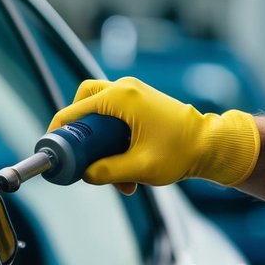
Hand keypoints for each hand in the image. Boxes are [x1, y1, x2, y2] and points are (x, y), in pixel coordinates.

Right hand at [48, 77, 259, 192]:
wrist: (211, 145)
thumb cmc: (180, 153)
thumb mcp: (139, 168)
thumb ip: (107, 172)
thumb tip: (85, 175)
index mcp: (122, 98)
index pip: (76, 110)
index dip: (60, 130)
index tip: (53, 147)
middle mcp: (126, 90)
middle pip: (84, 101)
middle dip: (78, 130)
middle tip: (76, 152)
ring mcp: (134, 94)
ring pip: (99, 111)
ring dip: (99, 141)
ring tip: (112, 174)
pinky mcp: (141, 104)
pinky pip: (115, 117)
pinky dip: (113, 140)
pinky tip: (125, 170)